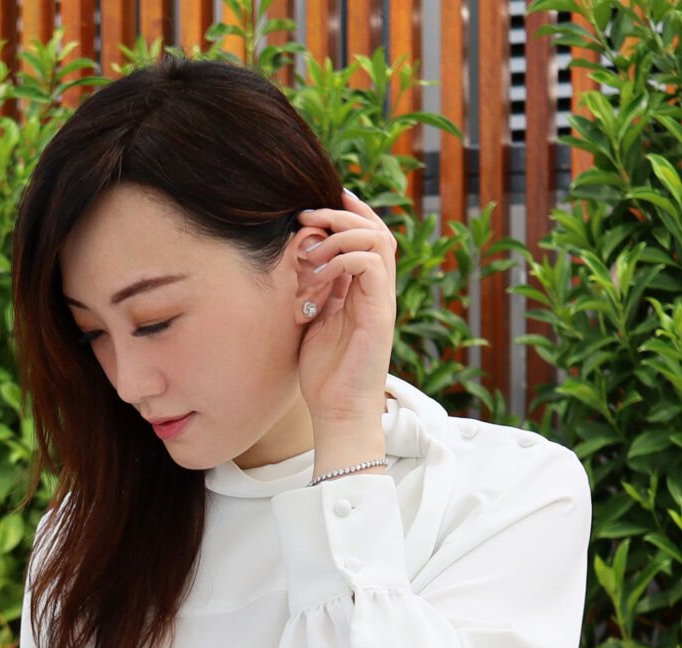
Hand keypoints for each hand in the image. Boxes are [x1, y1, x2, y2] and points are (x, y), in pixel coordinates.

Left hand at [295, 186, 396, 428]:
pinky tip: (318, 273)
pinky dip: (343, 259)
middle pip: (377, 230)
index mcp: (365, 290)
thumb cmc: (324, 373)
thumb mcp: (312, 321)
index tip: (315, 203)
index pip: (367, 236)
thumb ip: (315, 290)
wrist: (338, 412)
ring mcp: (382, 301)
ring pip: (378, 241)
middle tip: (307, 214)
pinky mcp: (379, 315)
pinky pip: (370, 266)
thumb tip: (299, 260)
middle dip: (342, 212)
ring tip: (311, 248)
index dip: (347, 212)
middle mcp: (378, 291)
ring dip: (342, 233)